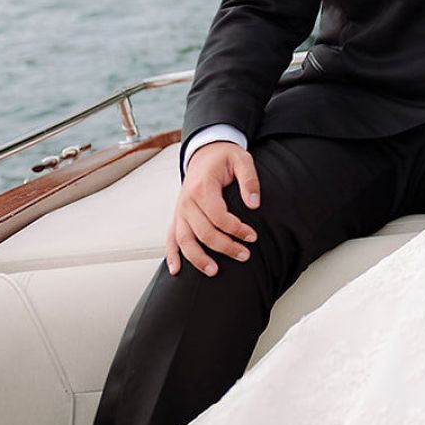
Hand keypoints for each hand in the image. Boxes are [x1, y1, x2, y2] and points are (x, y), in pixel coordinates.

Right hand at [166, 141, 259, 277]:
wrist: (205, 152)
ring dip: (198, 258)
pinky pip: (171, 238)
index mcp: (202, 187)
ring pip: (185, 240)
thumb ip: (249, 180)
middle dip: (225, 247)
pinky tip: (176, 271)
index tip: (252, 236)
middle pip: (204, 232)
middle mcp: (187, 201)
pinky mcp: (178, 216)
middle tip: (245, 255)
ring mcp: (180, 211)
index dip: (236, 229)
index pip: (218, 216)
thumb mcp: (242, 159)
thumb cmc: (224, 157)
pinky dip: (172, 255)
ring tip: (214, 271)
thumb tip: (254, 204)